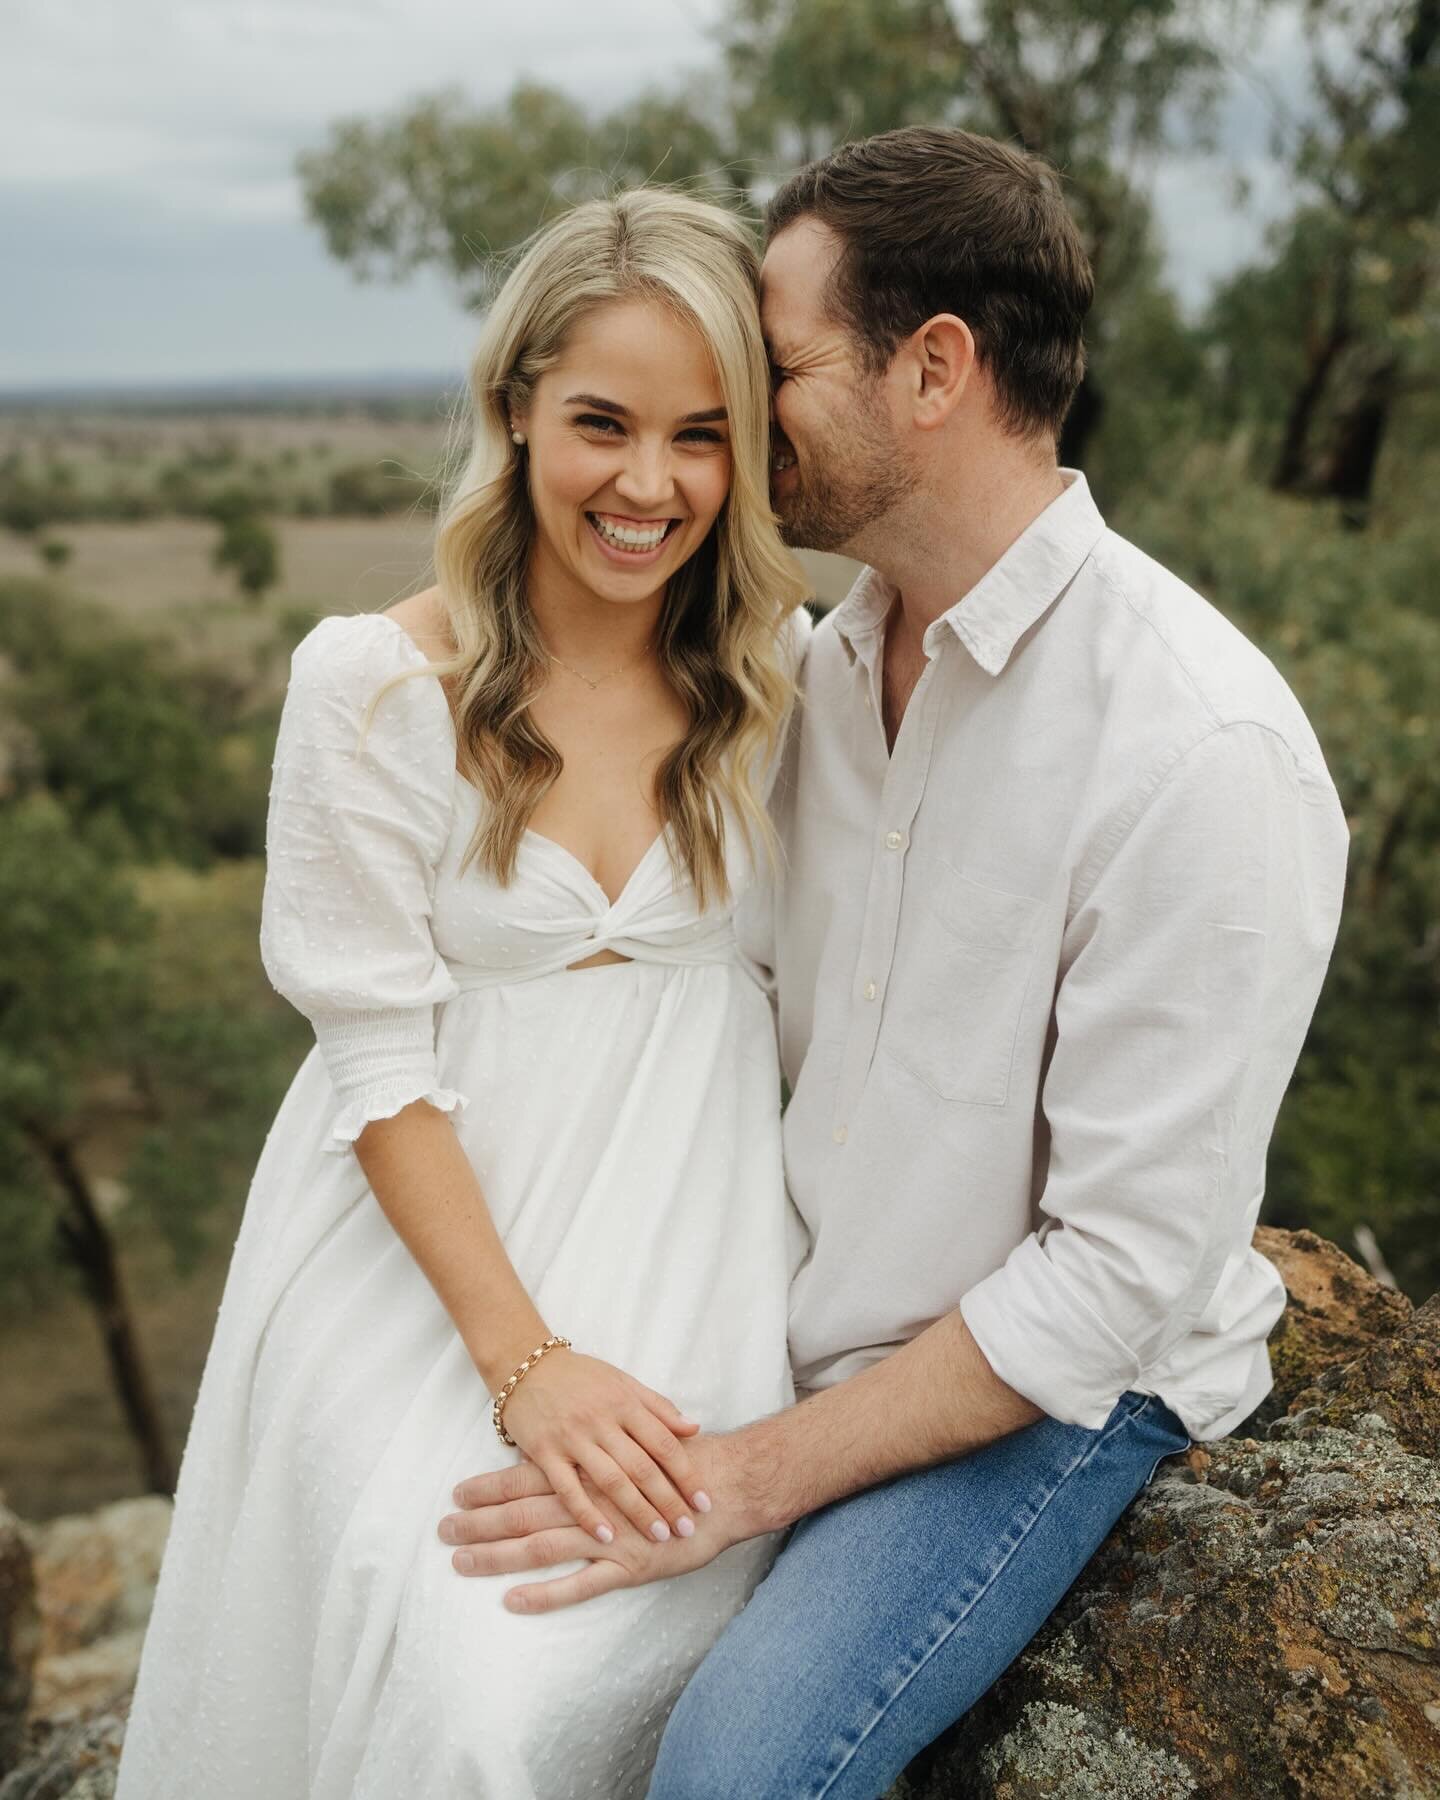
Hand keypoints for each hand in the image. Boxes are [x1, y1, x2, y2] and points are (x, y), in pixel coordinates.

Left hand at [439, 1438, 741, 1613]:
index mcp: (589, 1469)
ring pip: (541, 1546)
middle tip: (443, 1532)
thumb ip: (599, 1445)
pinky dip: (545, 1593)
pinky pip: (579, 1583)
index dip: (490, 1487)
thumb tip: (562, 1444)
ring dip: (499, 1555)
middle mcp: (590, 1501)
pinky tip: (514, 1600)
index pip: (527, 1478)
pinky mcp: (627, 1567)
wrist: (724, 1487)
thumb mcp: (635, 1439)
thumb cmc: (679, 1461)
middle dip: (480, 1522)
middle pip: (523, 1512)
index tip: (456, 1495)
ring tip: (461, 1563)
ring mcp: (607, 1536)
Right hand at [495, 1348, 708, 1546]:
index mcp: (625, 1402)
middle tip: (688, 1529)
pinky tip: (607, 1535)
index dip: (687, 1475)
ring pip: (610, 1481)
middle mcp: (601, 1421)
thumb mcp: (622, 1381)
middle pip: (642, 1467)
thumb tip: (694, 1428)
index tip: (704, 1502)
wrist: (525, 1364)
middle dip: (668, 1501)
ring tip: (659, 1536)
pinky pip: (568, 1489)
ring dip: (637, 1511)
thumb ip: (658, 1406)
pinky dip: (587, 1514)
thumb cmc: (580, 1376)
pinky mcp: (544, 1452)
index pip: (664, 1443)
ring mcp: (572, 1438)